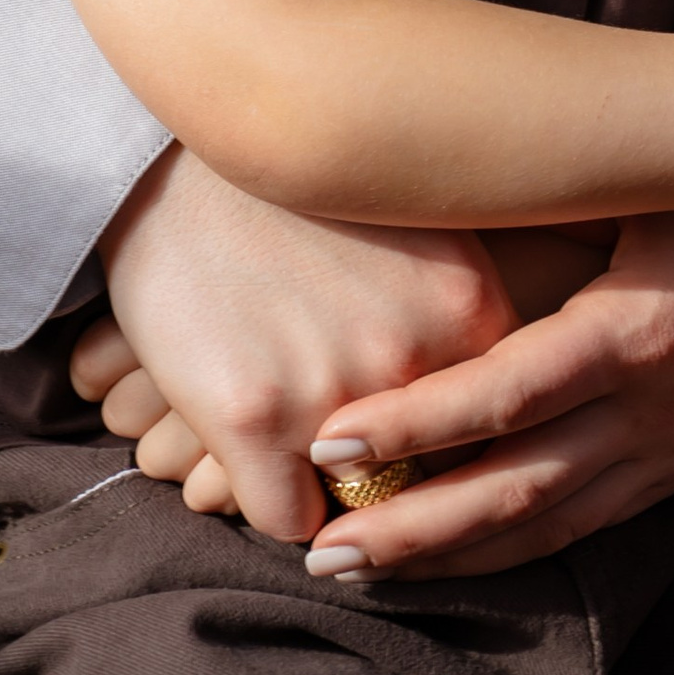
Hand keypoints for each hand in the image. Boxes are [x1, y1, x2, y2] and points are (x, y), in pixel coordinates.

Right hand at [72, 147, 515, 539]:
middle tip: (352, 428)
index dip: (456, 438)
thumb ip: (461, 319)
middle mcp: (412, 356)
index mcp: (469, 311)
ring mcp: (333, 393)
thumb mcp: (415, 229)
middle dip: (394, 468)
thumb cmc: (294, 193)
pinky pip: (287, 520)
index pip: (494, 434)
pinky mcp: (250, 419)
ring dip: (328, 480)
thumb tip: (506, 409)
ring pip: (357, 506)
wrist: (167, 154)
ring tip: (293, 417)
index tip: (424, 424)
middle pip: (427, 476)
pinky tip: (250, 438)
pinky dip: (270, 494)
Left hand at [298, 208, 673, 581]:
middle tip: (318, 543)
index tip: (334, 435)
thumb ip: (543, 205)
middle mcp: (644, 411)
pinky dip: (498, 557)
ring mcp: (656, 459)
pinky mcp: (660, 484)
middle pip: (516, 486)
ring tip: (347, 568)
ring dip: (442, 557)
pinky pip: (571, 535)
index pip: (511, 391)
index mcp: (633, 330)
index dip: (421, 421)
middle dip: (412, 521)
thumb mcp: (636, 193)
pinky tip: (432, 567)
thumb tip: (418, 182)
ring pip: (539, 527)